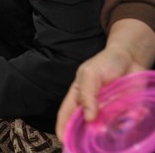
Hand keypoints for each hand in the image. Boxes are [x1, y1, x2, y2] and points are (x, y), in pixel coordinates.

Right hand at [55, 18, 154, 139]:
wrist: (131, 57)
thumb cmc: (105, 63)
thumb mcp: (90, 74)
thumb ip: (87, 94)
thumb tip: (89, 118)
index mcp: (78, 97)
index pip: (67, 115)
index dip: (63, 128)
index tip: (63, 140)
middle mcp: (93, 107)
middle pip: (86, 125)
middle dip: (87, 133)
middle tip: (92, 138)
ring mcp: (109, 111)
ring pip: (107, 127)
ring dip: (111, 128)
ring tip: (116, 122)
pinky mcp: (126, 112)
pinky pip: (128, 122)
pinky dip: (131, 120)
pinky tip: (134, 112)